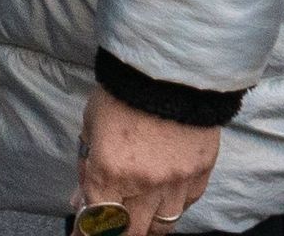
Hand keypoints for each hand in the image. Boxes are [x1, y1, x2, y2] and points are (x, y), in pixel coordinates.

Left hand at [75, 90, 219, 235]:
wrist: (172, 64)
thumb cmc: (124, 90)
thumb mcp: (93, 124)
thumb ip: (87, 166)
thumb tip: (81, 200)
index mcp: (109, 172)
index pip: (96, 225)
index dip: (87, 235)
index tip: (85, 233)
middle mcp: (143, 185)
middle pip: (132, 234)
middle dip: (120, 232)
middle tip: (117, 221)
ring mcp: (176, 181)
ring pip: (163, 225)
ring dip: (150, 222)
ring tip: (144, 210)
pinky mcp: (201, 171)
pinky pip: (189, 202)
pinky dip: (177, 202)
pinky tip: (169, 189)